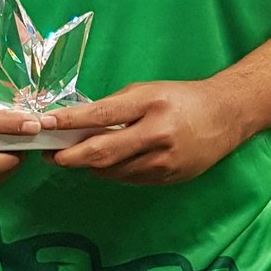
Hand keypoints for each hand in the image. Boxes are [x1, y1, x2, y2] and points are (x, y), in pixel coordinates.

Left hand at [42, 80, 242, 185]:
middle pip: (103, 152)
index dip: (70, 122)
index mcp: (150, 104)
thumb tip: (80, 123)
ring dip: (88, 166)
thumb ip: (115, 107)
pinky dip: (111, 172)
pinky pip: (129, 179)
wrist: (224, 116)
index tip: (46, 125)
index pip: (102, 115)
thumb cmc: (180, 98)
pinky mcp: (168, 179)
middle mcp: (157, 134)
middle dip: (71, 157)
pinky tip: (102, 164)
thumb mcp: (147, 91)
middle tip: (49, 155)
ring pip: (113, 171)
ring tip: (71, 157)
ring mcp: (163, 161)